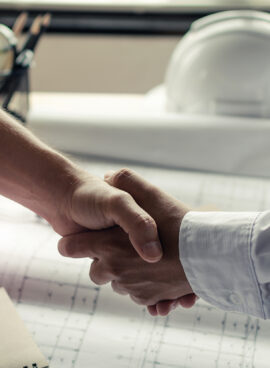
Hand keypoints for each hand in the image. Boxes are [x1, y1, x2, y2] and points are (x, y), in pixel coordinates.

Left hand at [58, 169, 196, 314]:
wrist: (211, 254)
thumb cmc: (177, 222)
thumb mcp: (149, 193)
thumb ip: (126, 181)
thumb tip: (108, 176)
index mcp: (108, 246)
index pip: (70, 248)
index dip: (72, 243)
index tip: (75, 241)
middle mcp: (116, 270)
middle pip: (96, 271)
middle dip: (104, 260)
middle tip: (121, 247)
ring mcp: (133, 288)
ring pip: (118, 283)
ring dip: (126, 274)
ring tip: (142, 259)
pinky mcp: (150, 300)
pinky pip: (138, 296)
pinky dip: (143, 287)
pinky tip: (154, 274)